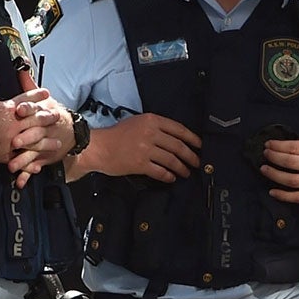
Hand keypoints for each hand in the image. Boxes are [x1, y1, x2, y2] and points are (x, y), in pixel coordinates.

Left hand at [5, 90, 72, 184]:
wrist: (74, 134)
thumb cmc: (53, 116)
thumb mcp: (45, 100)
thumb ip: (31, 88)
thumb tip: (21, 69)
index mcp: (44, 114)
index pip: (36, 109)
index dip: (28, 109)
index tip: (18, 109)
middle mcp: (45, 130)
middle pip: (35, 133)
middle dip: (26, 138)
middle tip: (14, 142)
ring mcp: (45, 145)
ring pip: (34, 152)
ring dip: (23, 160)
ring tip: (11, 166)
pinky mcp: (44, 158)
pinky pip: (35, 168)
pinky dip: (27, 175)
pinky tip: (19, 182)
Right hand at [87, 113, 201, 181]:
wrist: (98, 147)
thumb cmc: (115, 135)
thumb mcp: (136, 122)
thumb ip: (154, 127)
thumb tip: (173, 138)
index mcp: (151, 121)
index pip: (178, 129)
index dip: (192, 138)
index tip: (199, 145)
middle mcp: (150, 133)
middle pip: (178, 146)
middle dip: (190, 156)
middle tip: (196, 162)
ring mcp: (145, 149)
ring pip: (171, 160)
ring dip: (182, 168)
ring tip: (186, 172)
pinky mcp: (140, 164)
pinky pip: (160, 171)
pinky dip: (168, 176)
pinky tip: (172, 178)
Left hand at [261, 127, 298, 203]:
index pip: (296, 147)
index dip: (279, 146)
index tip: (269, 144)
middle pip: (290, 162)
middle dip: (274, 157)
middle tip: (265, 154)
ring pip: (291, 180)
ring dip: (274, 175)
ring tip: (264, 169)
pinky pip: (298, 197)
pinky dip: (283, 195)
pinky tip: (272, 191)